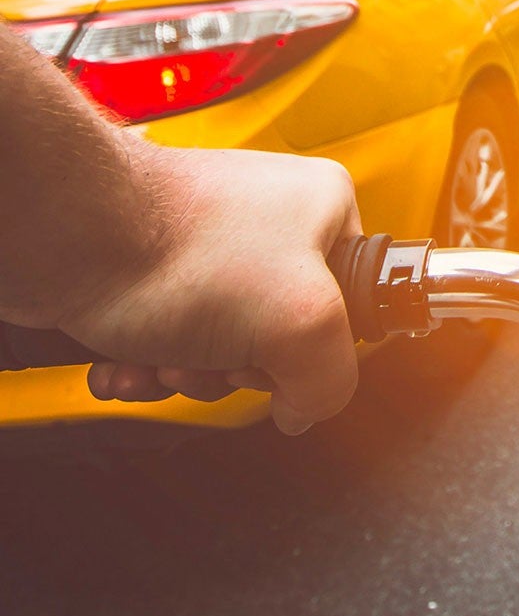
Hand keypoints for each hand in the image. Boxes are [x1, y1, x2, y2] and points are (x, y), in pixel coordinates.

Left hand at [61, 142, 359, 435]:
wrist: (67, 232)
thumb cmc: (174, 249)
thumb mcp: (301, 324)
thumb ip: (330, 379)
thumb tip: (304, 406)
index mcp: (325, 209)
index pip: (354, 303)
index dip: (315, 347)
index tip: (283, 352)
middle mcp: (271, 216)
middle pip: (280, 333)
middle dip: (236, 367)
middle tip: (216, 356)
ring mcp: (210, 239)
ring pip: (220, 343)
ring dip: (187, 370)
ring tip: (163, 354)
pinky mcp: (156, 262)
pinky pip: (170, 334)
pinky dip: (146, 360)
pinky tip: (127, 359)